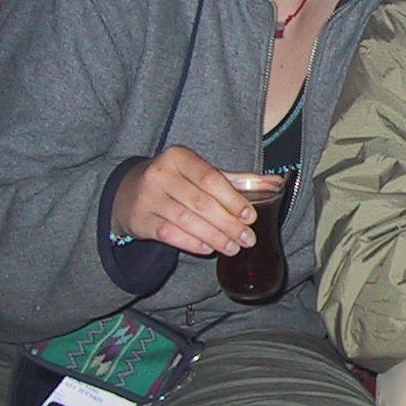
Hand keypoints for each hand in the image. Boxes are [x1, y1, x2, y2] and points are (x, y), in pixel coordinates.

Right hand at [111, 146, 283, 257]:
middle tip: (247, 238)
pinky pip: (170, 234)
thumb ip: (238, 179)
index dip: (233, 199)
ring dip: (214, 237)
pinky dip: (192, 243)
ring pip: (187, 220)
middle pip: (201, 202)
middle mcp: (160, 173)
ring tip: (233, 247)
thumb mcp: (202, 174)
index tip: (251, 216)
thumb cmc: (175, 180)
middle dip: (228, 223)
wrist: (128, 192)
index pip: (211, 179)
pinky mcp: (140, 219)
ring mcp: (148, 197)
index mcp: (179, 157)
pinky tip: (208, 249)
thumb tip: (276, 183)